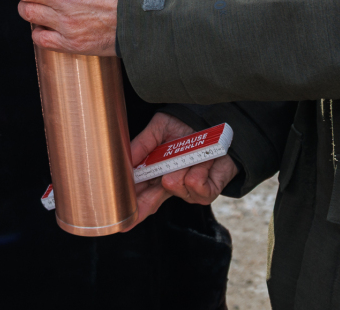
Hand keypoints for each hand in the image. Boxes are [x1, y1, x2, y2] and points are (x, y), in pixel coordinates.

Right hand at [125, 112, 238, 228]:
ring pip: (172, 184)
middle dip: (140, 204)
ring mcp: (189, 192)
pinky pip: (195, 183)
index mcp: (158, 172)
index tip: (119, 213)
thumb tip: (126, 159)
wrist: (220, 124)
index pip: (140, 191)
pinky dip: (199, 165)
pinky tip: (204, 159)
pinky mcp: (207, 193)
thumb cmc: (190, 127)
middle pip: (150, 202)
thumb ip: (142, 144)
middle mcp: (172, 185)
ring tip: (191, 151)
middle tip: (130, 214)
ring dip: (181, 163)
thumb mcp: (160, 128)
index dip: (130, 202)